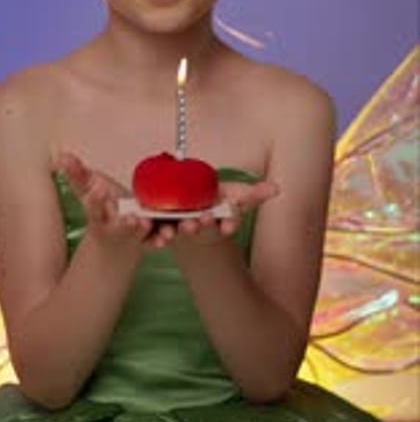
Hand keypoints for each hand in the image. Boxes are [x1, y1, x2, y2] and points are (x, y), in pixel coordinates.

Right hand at [54, 153, 153, 248]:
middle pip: (120, 227)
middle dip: (126, 225)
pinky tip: (169, 234)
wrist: (113, 241)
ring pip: (141, 236)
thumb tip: (62, 155)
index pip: (93, 208)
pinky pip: (158, 238)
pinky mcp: (150, 238)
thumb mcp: (88, 191)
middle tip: (132, 219)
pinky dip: (163, 236)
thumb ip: (77, 174)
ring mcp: (133, 236)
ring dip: (148, 234)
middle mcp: (115, 228)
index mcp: (98, 215)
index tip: (98, 189)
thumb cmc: (102, 209)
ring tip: (152, 226)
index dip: (95, 199)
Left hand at [153, 178, 277, 245]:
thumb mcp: (236, 197)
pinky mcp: (160, 227)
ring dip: (173, 232)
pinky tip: (144, 225)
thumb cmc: (216, 203)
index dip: (228, 224)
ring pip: (176, 232)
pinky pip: (153, 231)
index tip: (229, 225)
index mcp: (218, 221)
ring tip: (171, 230)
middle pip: (199, 228)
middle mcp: (199, 227)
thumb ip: (254, 194)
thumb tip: (277, 189)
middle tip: (199, 222)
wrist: (189, 209)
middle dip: (199, 226)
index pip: (226, 223)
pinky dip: (149, 231)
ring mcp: (179, 228)